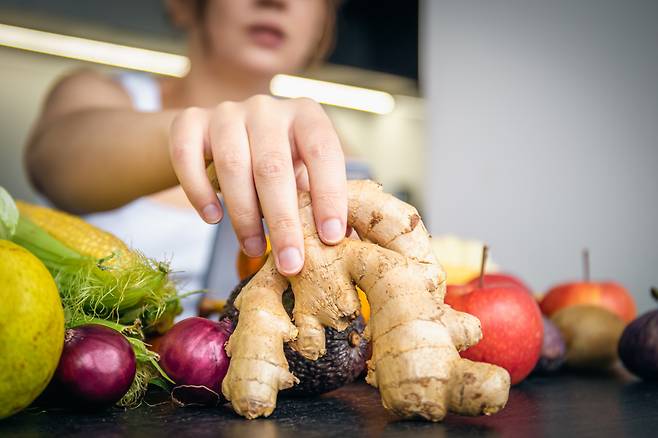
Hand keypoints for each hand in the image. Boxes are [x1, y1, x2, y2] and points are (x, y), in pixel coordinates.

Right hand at [169, 95, 346, 275]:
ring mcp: (226, 112)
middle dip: (283, 222)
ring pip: (232, 165)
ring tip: (253, 248)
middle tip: (291, 263)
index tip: (332, 237)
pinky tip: (212, 219)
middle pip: (273, 167)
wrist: (223, 135)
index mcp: (305, 115)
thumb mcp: (304, 173)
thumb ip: (321, 199)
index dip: (329, 195)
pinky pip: (187, 156)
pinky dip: (199, 192)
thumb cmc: (277, 162)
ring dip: (244, 216)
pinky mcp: (190, 122)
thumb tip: (348, 242)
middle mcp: (266, 108)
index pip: (323, 151)